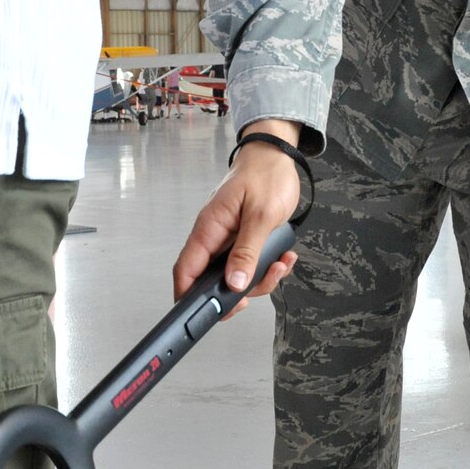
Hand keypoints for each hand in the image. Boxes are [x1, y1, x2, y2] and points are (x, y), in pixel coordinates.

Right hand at [173, 141, 300, 307]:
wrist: (276, 156)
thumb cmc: (265, 175)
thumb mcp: (261, 215)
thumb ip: (247, 251)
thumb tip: (235, 282)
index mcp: (209, 228)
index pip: (186, 270)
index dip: (189, 296)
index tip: (203, 312)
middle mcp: (214, 236)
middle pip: (212, 279)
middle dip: (237, 291)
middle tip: (256, 290)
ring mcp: (228, 239)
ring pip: (235, 275)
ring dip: (260, 278)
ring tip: (280, 264)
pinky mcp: (243, 239)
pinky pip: (250, 264)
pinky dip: (268, 267)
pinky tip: (283, 257)